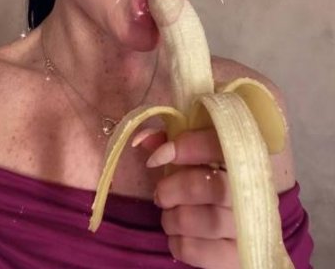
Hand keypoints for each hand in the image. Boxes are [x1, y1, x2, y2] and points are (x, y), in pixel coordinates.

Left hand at [133, 127, 239, 268]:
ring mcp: (248, 226)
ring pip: (198, 220)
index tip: (158, 157)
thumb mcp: (191, 154)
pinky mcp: (236, 257)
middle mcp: (254, 189)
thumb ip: (169, 140)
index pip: (219, 145)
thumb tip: (143, 139)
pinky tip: (180, 234)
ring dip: (173, 217)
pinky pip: (194, 249)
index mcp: (245, 155)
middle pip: (206, 186)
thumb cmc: (206, 180)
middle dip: (172, 189)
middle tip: (162, 193)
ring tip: (171, 214)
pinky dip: (177, 241)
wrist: (231, 228)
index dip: (186, 147)